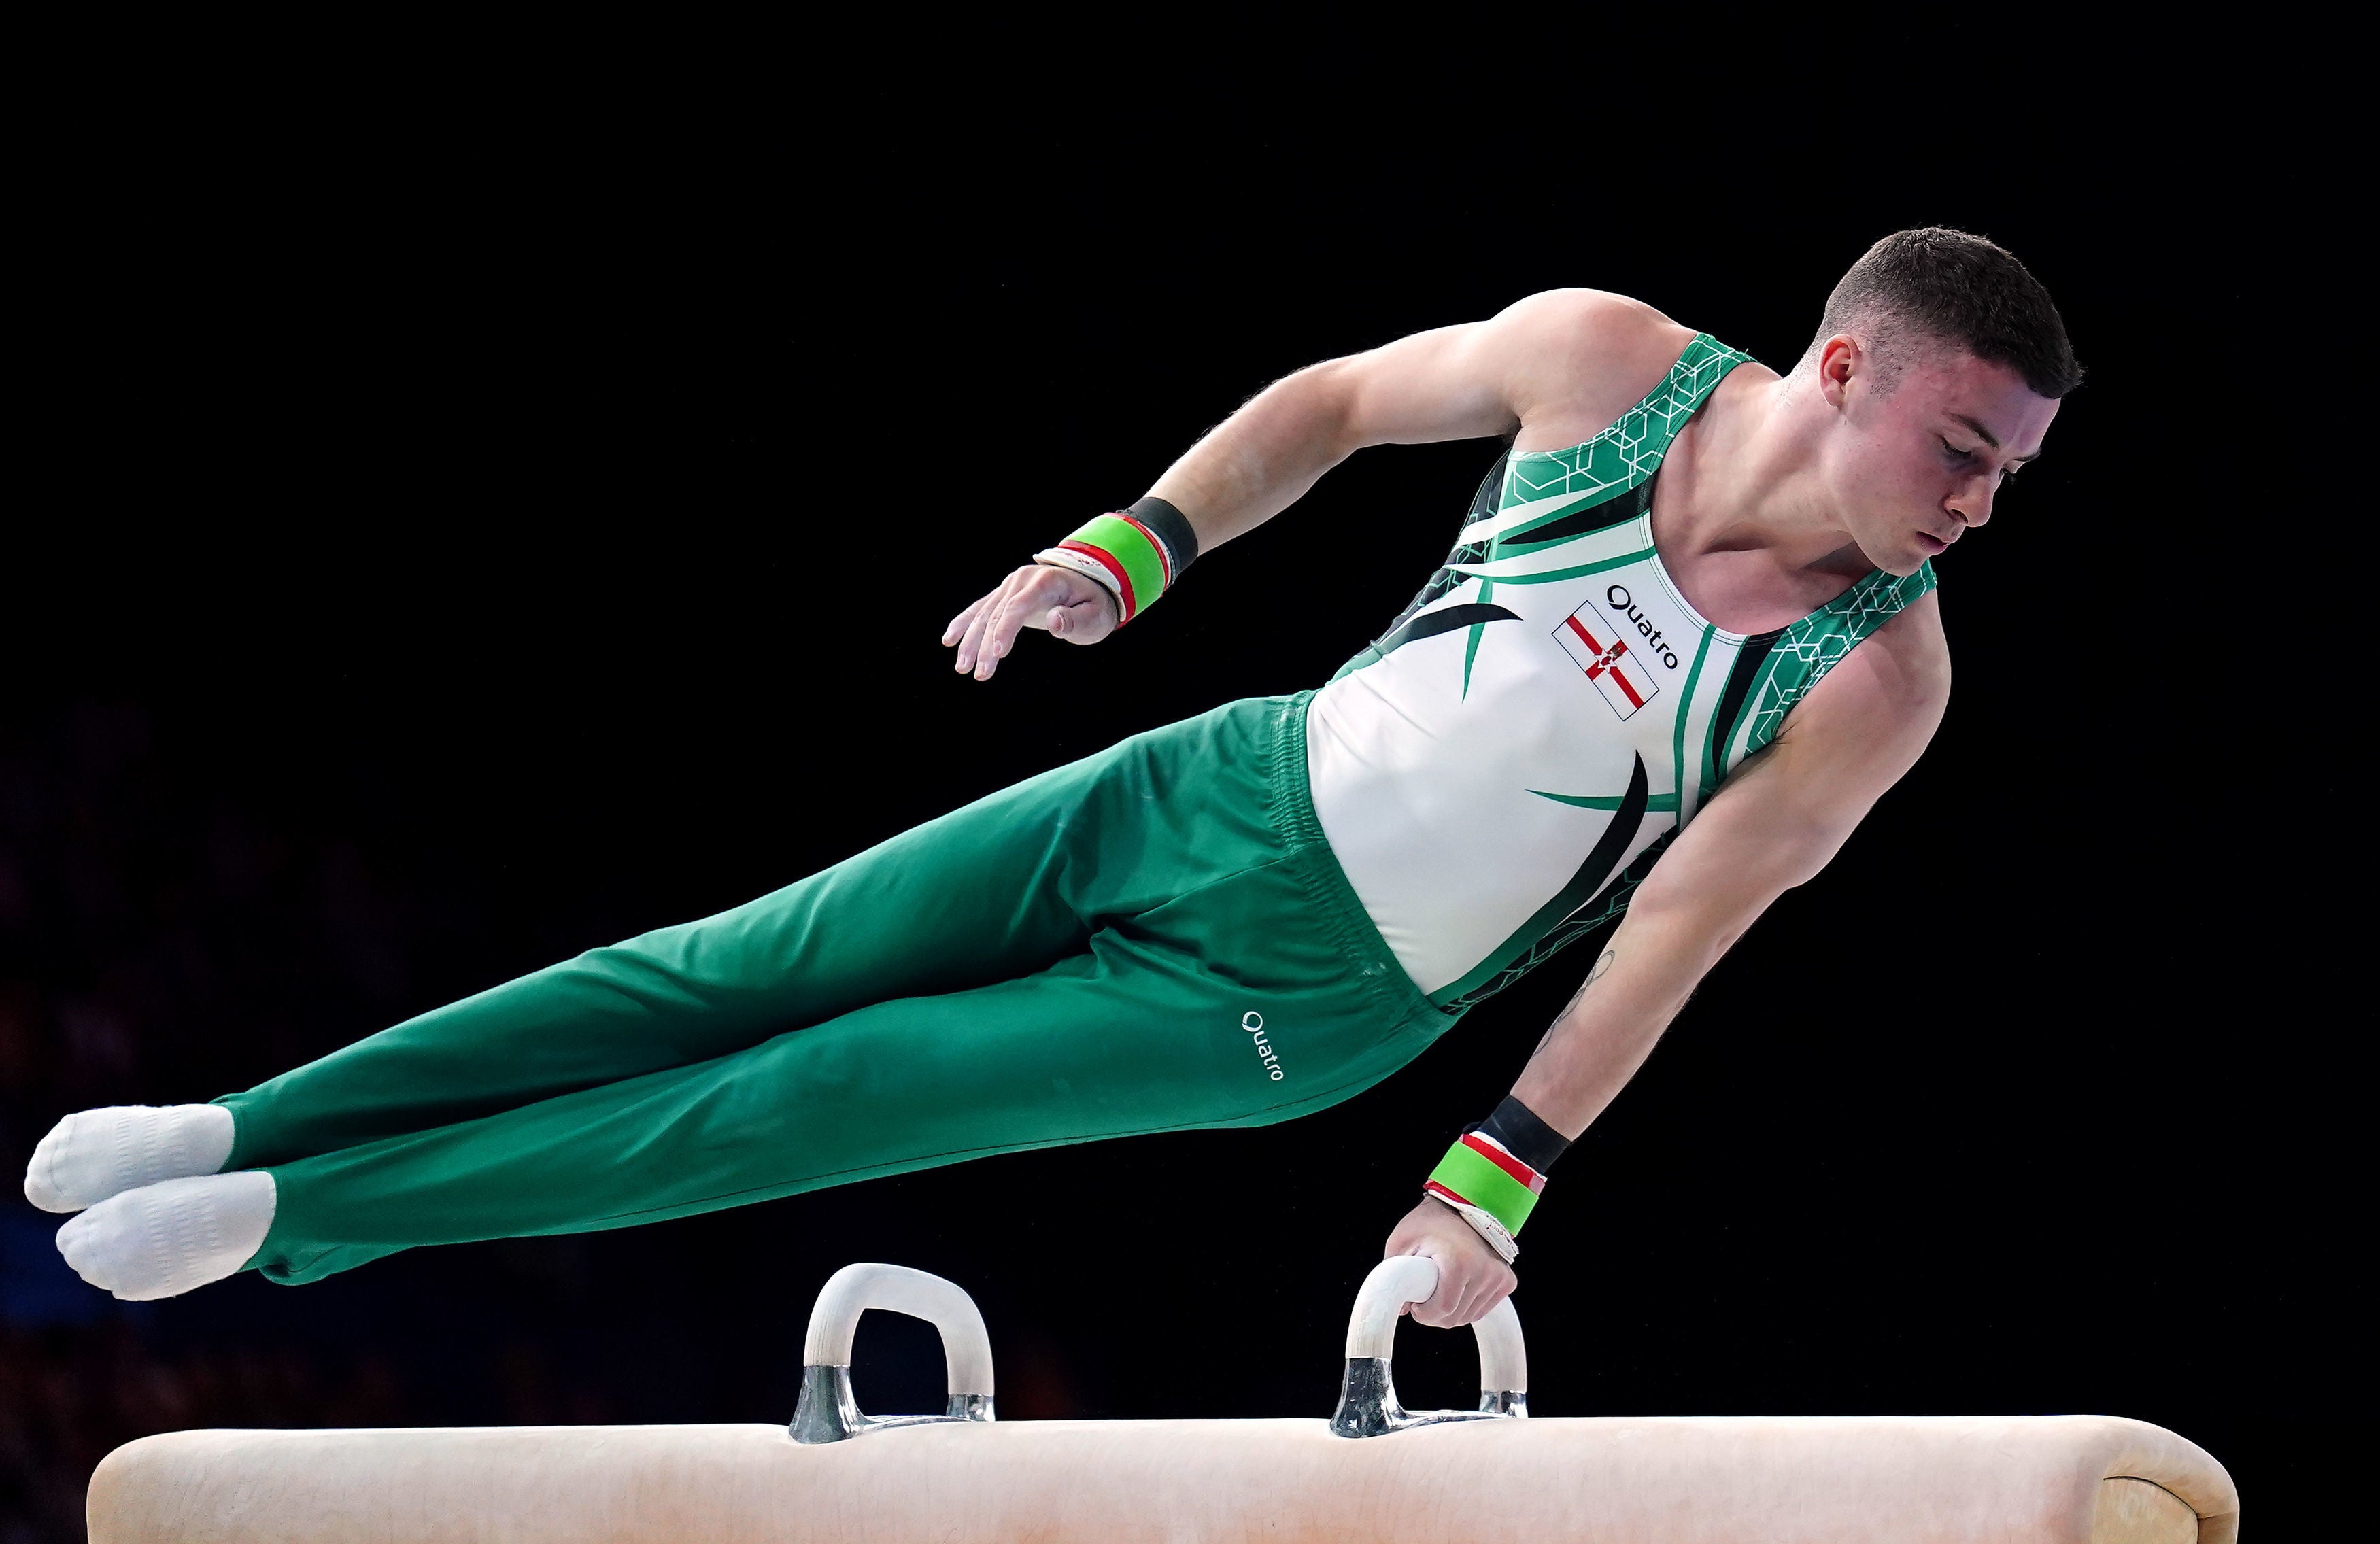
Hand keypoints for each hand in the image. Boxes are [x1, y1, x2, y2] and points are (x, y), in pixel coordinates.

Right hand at [942, 563, 1118, 680]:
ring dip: (970, 642)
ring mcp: (1010, 585)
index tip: (998, 654)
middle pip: (997, 615)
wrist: (1088, 586)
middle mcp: (1022, 580)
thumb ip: (1075, 620)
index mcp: (1045, 582)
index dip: (1006, 630)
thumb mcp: (1095, 617)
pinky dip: (963, 624)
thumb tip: (1054, 621)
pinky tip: (948, 641)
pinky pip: (979, 609)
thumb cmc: (1093, 606)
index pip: (1018, 607)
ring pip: (984, 615)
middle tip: (980, 675)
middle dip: (986, 646)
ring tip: (962, 669)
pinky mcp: (1003, 595)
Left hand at [1382, 1196, 1516, 1327]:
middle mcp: (1484, 1270)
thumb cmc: (1429, 1222)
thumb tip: (1402, 1308)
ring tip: (1440, 1289)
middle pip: (1456, 1318)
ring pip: (1469, 1317)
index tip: (1415, 1303)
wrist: (1462, 1204)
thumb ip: (1394, 1275)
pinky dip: (1468, 1306)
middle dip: (1435, 1314)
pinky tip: (1458, 1289)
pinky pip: (1483, 1309)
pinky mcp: (1507, 1281)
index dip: (1423, 1313)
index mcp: (1458, 1262)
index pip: (1443, 1310)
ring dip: (1452, 1311)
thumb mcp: (1401, 1242)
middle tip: (1424, 1297)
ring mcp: (1499, 1276)